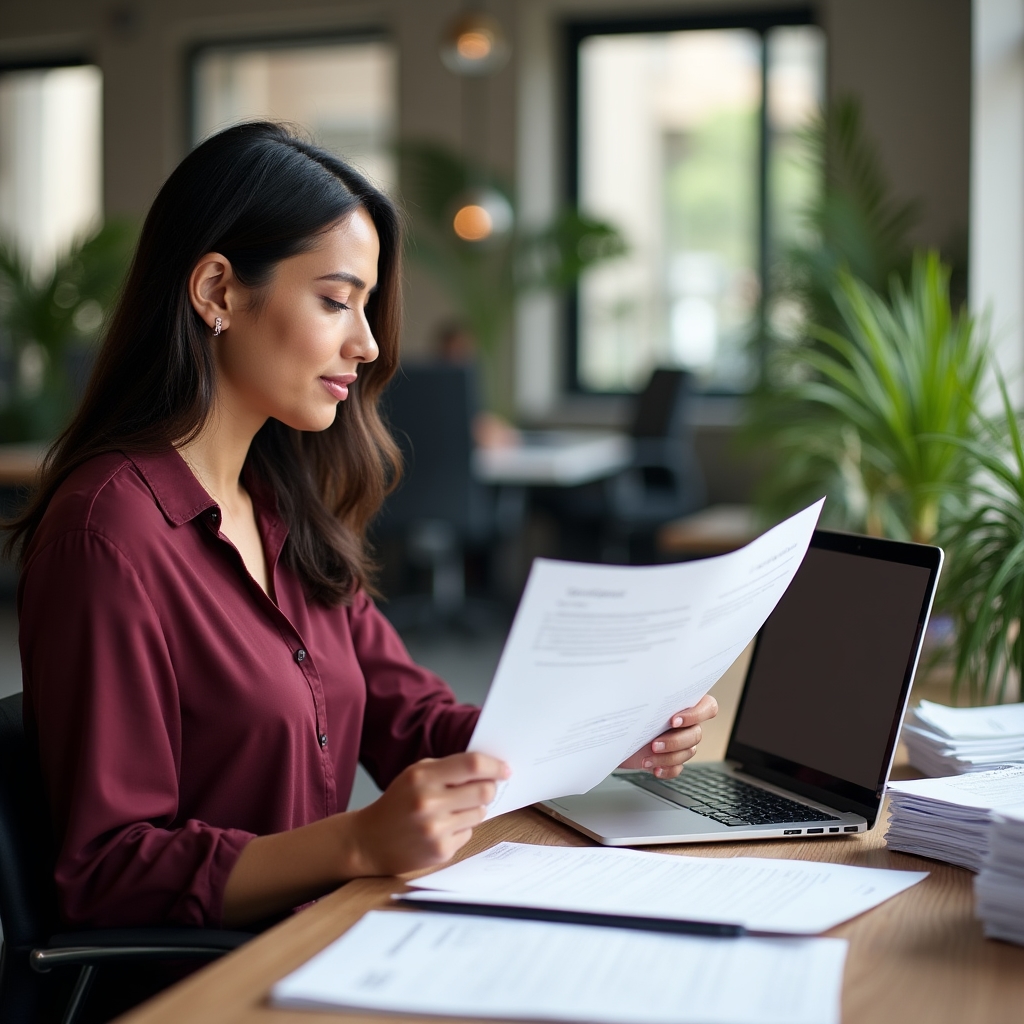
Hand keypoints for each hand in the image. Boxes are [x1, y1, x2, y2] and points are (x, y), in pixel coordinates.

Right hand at [349, 752, 509, 875]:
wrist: (367, 842)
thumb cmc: (397, 803)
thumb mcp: (415, 775)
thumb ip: (448, 768)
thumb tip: (488, 768)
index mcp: (422, 777)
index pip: (472, 765)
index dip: (494, 765)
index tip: (505, 768)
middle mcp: (429, 802)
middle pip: (484, 791)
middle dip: (489, 788)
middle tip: (484, 788)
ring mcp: (435, 829)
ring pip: (480, 813)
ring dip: (474, 809)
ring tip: (452, 810)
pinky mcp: (440, 850)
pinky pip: (469, 833)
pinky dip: (461, 828)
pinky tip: (441, 828)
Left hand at [618, 694, 718, 778]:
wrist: (614, 730)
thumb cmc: (626, 709)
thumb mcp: (634, 696)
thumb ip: (644, 688)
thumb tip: (638, 677)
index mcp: (684, 702)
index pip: (708, 707)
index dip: (696, 715)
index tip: (673, 720)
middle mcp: (686, 723)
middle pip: (696, 734)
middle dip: (675, 741)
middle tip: (654, 744)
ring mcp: (680, 742)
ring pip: (688, 752)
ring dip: (668, 757)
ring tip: (647, 758)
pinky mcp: (670, 758)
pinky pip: (677, 768)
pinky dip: (666, 769)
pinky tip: (654, 768)